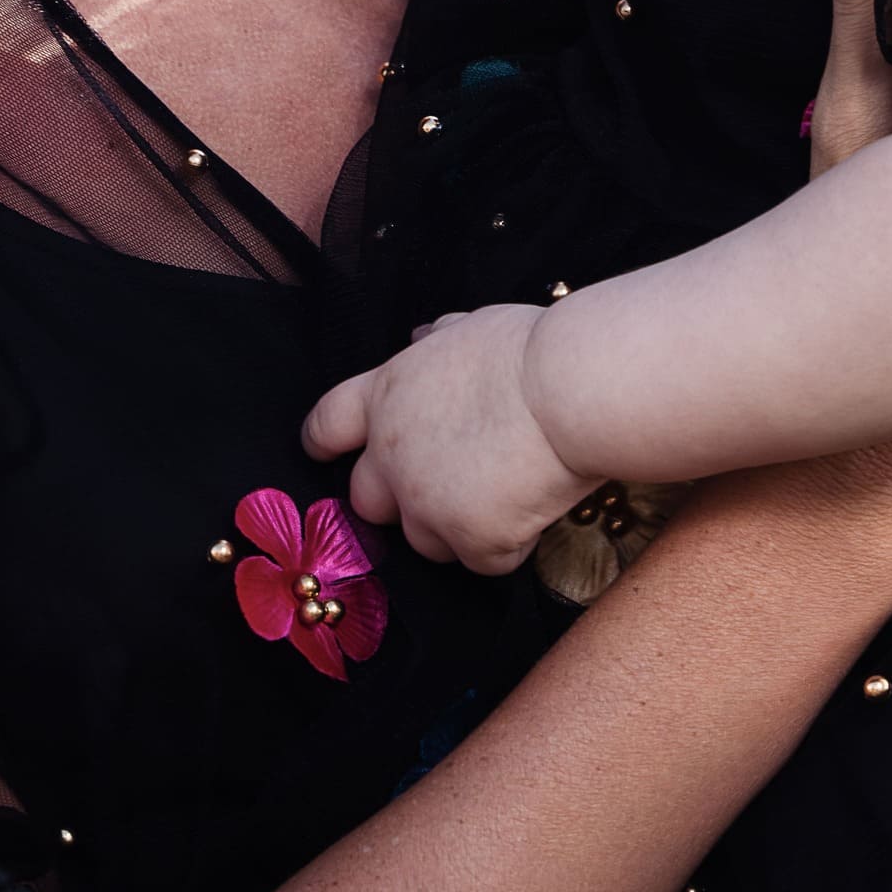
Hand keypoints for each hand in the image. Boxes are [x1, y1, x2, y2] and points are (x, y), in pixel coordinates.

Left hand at [302, 304, 599, 569]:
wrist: (569, 389)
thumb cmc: (529, 351)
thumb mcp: (472, 330)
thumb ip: (437, 341)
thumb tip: (423, 336)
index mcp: (386, 396)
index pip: (326, 425)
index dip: (321, 443)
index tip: (323, 453)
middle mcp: (392, 456)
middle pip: (367, 502)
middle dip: (398, 501)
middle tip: (446, 486)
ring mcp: (426, 504)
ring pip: (424, 542)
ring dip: (456, 530)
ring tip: (504, 497)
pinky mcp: (470, 540)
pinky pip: (483, 561)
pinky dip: (507, 546)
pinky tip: (534, 512)